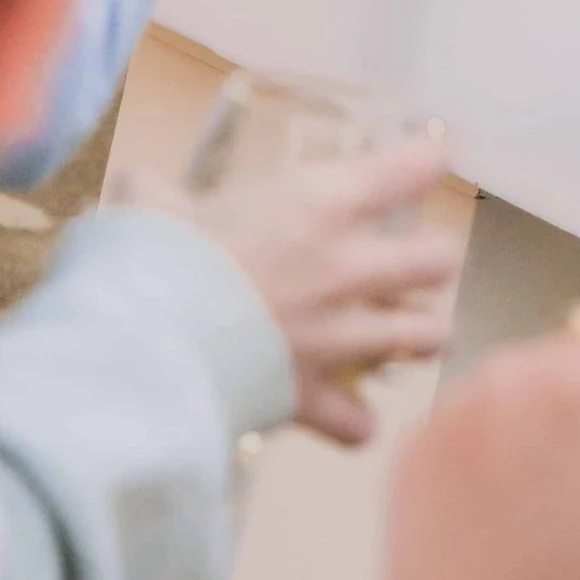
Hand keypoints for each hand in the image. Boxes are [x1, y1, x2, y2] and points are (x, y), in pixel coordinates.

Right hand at [135, 131, 462, 443]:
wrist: (141, 346)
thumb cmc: (155, 258)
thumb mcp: (156, 206)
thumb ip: (159, 195)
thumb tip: (140, 190)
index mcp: (321, 203)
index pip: (415, 165)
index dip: (426, 157)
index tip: (422, 159)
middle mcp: (348, 267)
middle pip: (439, 258)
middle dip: (430, 260)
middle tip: (405, 262)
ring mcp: (339, 337)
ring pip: (428, 336)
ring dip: (418, 334)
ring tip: (399, 332)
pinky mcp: (312, 398)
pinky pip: (362, 422)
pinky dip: (355, 420)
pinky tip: (343, 410)